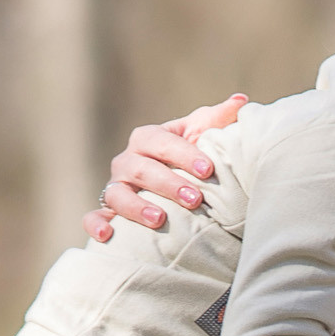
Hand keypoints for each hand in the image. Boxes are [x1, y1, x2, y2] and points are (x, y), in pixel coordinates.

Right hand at [84, 94, 247, 240]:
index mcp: (147, 140)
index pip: (161, 141)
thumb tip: (241, 100)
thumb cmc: (188, 161)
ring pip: (117, 194)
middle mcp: (127, 162)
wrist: (171, 192)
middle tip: (195, 199)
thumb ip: (218, 121)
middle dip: (168, 184)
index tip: (208, 170)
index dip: (183, 154)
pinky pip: (93, 218)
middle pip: (141, 169)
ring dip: (136, 206)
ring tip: (159, 219)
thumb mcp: (201, 137)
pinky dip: (97, 225)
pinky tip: (109, 235)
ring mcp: (114, 188)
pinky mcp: (107, 214)